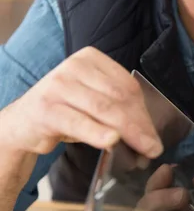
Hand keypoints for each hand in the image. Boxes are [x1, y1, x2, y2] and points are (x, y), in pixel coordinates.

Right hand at [1, 47, 163, 156]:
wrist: (23, 123)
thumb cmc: (65, 111)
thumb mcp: (93, 102)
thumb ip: (118, 109)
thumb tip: (149, 134)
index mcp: (90, 58)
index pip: (126, 85)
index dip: (144, 113)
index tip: (153, 135)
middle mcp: (74, 66)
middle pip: (117, 98)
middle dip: (139, 126)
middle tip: (152, 147)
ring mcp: (58, 85)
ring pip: (103, 109)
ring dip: (127, 132)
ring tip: (141, 151)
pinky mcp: (47, 108)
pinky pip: (79, 122)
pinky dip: (97, 133)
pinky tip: (112, 142)